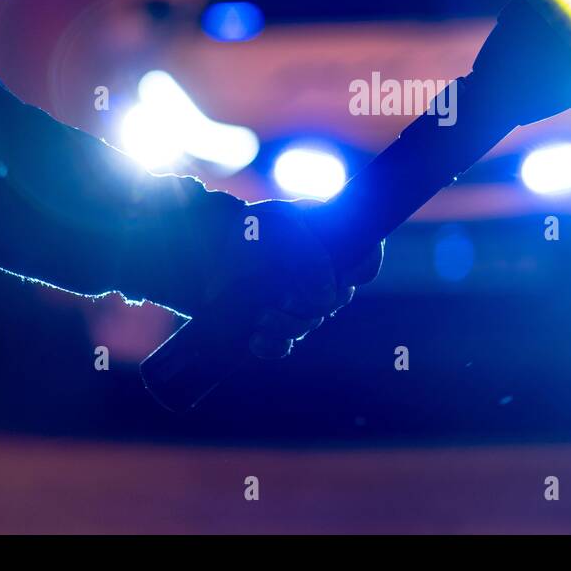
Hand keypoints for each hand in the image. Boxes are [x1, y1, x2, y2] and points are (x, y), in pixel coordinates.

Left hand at [240, 199, 383, 359]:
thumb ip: (309, 254)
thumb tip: (328, 295)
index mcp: (330, 242)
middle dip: (318, 302)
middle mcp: (320, 274)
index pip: (366, 257)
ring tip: (263, 316)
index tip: (348, 273)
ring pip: (310, 323)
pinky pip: (283, 345)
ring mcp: (297, 301)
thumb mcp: (279, 225)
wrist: (204, 247)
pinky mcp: (273, 324)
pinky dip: (272, 345)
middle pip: (340, 298)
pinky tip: (255, 338)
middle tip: (289, 295)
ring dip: (290, 324)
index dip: (365, 265)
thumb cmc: (248, 228)